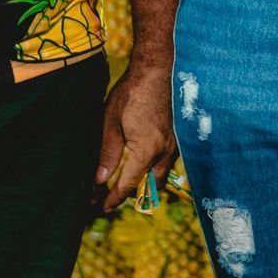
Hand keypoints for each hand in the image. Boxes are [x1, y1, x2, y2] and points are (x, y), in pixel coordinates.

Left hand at [94, 61, 176, 212]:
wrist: (157, 70)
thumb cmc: (131, 93)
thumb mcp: (111, 122)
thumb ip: (107, 154)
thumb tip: (100, 179)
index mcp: (146, 151)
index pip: (128, 185)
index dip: (113, 198)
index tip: (102, 207)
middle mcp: (164, 152)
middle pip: (150, 188)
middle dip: (133, 195)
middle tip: (113, 195)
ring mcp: (173, 144)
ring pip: (161, 175)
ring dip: (146, 183)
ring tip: (127, 180)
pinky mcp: (177, 136)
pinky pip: (167, 162)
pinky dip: (154, 169)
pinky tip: (142, 161)